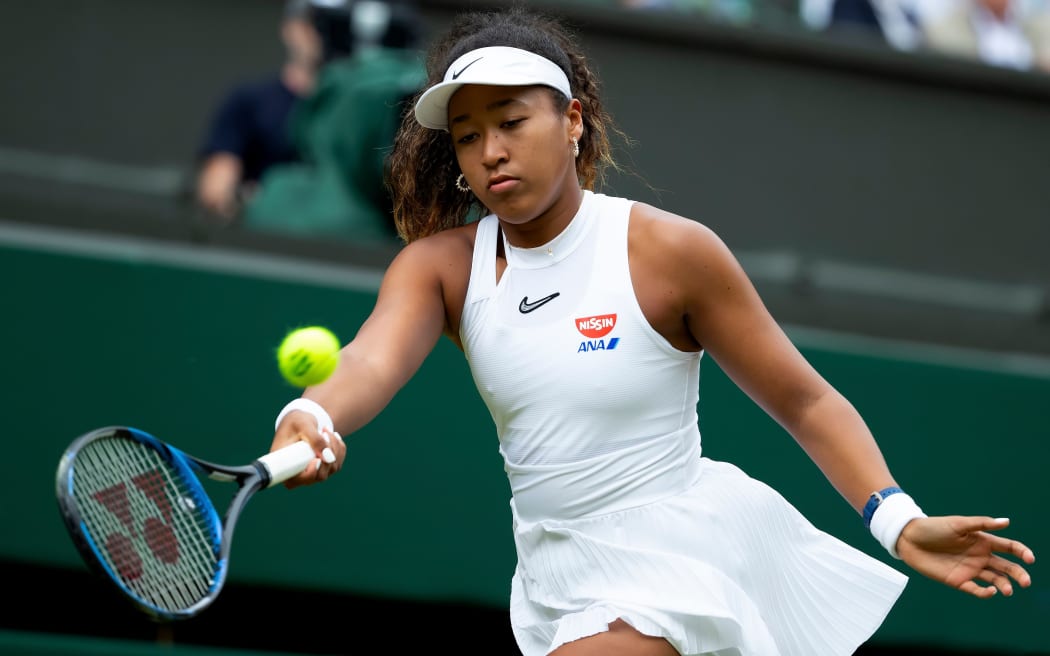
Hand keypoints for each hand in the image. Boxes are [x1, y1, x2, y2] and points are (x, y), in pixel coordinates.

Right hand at [271, 410, 346, 488]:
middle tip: (324, 433)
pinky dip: (339, 448)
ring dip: (334, 447)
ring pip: (332, 468)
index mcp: (283, 464)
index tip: (317, 459)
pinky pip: (338, 463)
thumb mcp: (303, 425)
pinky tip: (332, 436)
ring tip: (325, 430)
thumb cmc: (296, 422)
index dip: (310, 474)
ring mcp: (312, 473)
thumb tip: (329, 458)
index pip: (296, 480)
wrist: (300, 422)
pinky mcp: (323, 469)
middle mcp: (297, 473)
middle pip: (320, 476)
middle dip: (327, 453)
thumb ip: (315, 439)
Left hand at [897, 516, 1034, 597]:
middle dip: (1018, 574)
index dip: (1022, 553)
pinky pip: (976, 589)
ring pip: (995, 580)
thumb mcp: (958, 524)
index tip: (1029, 559)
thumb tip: (1007, 521)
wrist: (909, 539)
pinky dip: (985, 592)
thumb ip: (981, 524)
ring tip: (1007, 590)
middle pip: (1007, 567)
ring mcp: (970, 569)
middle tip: (1026, 582)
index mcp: (983, 541)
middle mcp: (980, 556)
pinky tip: (990, 591)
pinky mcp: (959, 581)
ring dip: (1004, 585)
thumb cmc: (933, 527)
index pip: (1009, 547)